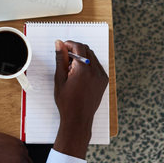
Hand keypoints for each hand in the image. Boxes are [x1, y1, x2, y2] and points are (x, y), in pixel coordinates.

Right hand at [51, 40, 108, 159]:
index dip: (69, 44)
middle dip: (75, 50)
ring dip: (82, 56)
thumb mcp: (60, 79)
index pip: (79, 47)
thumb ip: (60, 59)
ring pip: (92, 56)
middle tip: (65, 57)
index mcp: (84, 70)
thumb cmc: (66, 102)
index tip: (62, 47)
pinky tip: (79, 74)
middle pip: (87, 50)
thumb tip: (59, 44)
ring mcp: (101, 76)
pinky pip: (97, 66)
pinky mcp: (104, 81)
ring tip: (71, 68)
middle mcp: (95, 72)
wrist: (78, 119)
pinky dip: (88, 64)